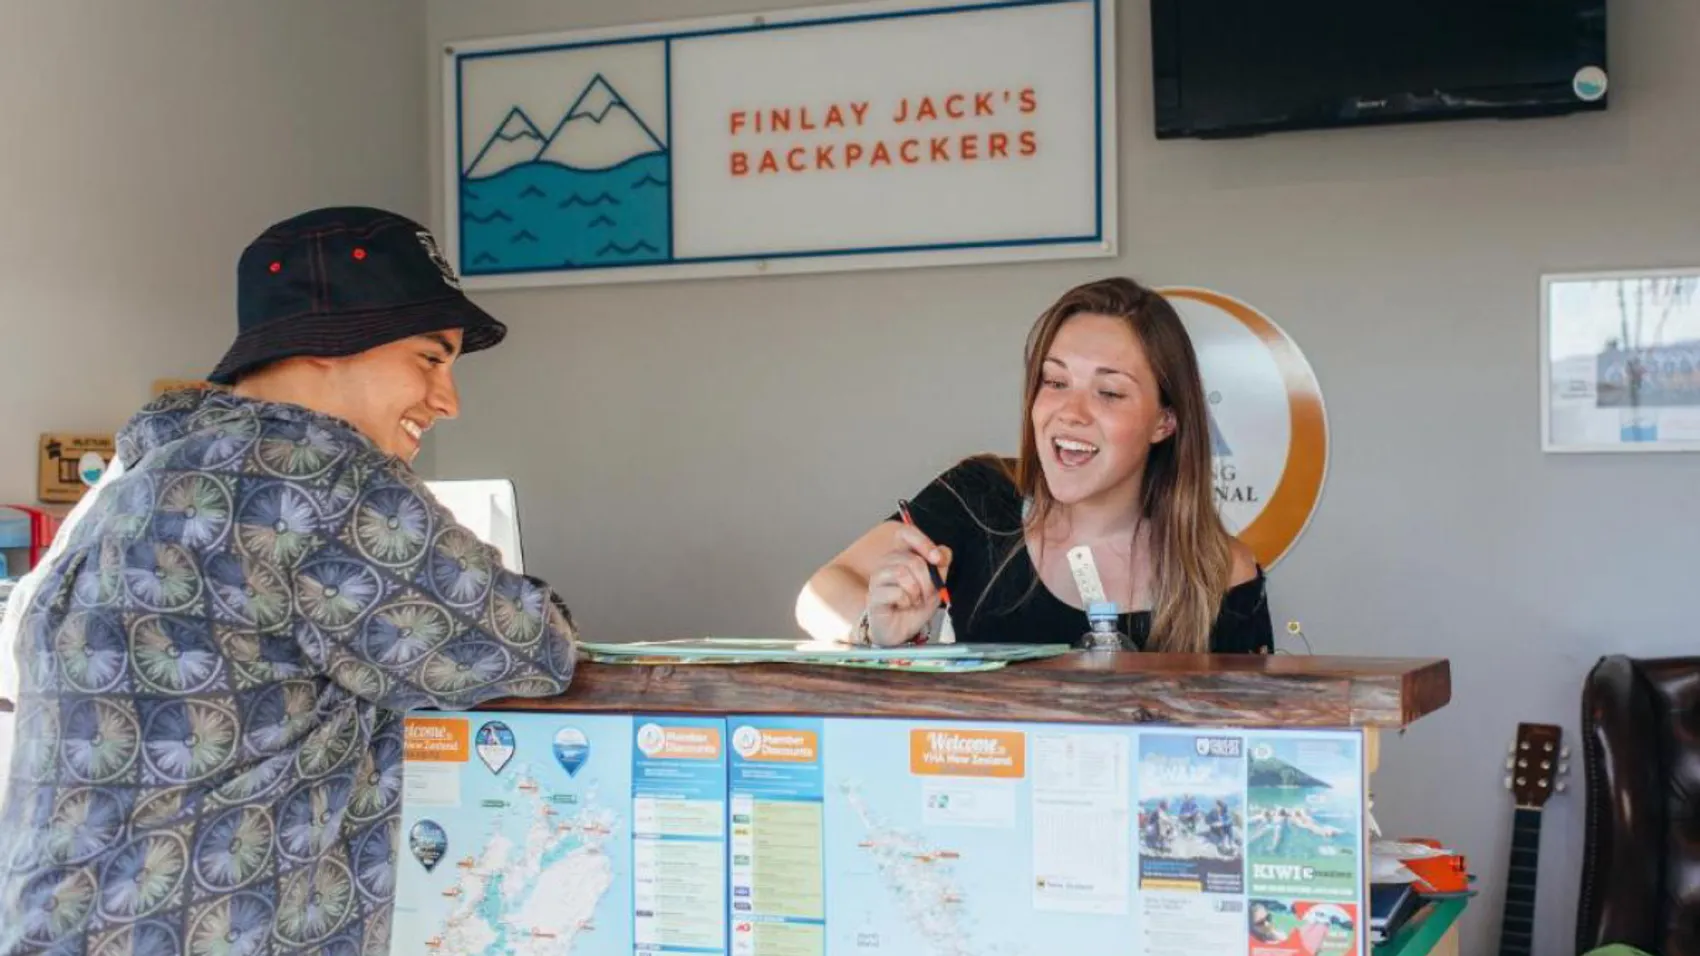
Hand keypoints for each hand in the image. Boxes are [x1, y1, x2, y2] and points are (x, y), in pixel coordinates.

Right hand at [865, 526, 951, 645]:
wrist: (901, 631)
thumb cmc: (914, 607)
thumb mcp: (935, 586)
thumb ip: (940, 568)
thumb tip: (943, 551)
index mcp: (901, 556)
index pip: (905, 533)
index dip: (923, 542)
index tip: (937, 559)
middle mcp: (886, 563)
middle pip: (912, 559)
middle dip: (927, 580)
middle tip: (926, 594)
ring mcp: (877, 579)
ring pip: (902, 572)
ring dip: (916, 591)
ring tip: (914, 600)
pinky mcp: (873, 596)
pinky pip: (896, 592)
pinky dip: (906, 601)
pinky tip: (903, 606)